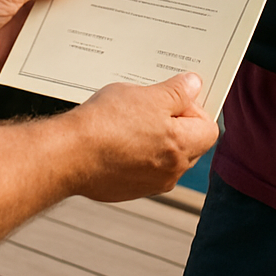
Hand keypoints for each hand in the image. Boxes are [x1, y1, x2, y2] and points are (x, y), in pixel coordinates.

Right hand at [62, 72, 219, 201]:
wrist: (68, 155)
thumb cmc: (106, 124)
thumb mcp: (147, 95)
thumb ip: (177, 92)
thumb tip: (194, 86)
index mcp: (181, 148)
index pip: (208, 129)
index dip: (195, 109)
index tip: (176, 97)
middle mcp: (170, 172)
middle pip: (189, 144)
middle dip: (176, 123)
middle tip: (153, 104)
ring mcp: (148, 184)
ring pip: (164, 156)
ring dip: (155, 137)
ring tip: (131, 118)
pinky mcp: (127, 189)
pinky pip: (143, 167)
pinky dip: (137, 152)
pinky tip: (117, 137)